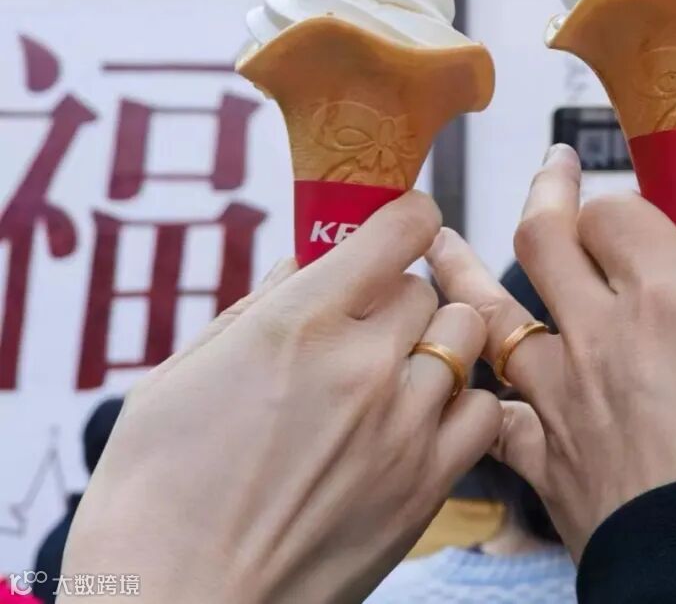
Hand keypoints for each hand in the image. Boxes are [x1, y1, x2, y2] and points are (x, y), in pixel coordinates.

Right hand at [62, 192, 499, 603]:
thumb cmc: (153, 495)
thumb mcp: (179, 376)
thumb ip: (254, 308)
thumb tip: (300, 264)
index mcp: (298, 321)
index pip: (401, 227)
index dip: (404, 219)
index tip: (396, 229)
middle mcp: (363, 363)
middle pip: (429, 287)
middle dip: (401, 296)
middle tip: (366, 325)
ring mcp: (403, 425)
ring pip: (464, 339)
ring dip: (435, 344)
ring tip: (393, 373)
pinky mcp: (425, 485)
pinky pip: (483, 411)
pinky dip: (460, 406)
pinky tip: (418, 422)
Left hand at [428, 145, 675, 558]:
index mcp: (672, 297)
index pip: (616, 212)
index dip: (628, 205)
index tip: (649, 216)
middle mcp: (604, 335)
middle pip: (545, 239)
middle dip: (548, 194)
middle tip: (554, 169)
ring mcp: (566, 398)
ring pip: (492, 315)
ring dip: (465, 271)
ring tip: (439, 240)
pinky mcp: (549, 464)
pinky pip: (494, 413)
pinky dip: (478, 390)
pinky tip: (465, 377)